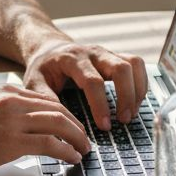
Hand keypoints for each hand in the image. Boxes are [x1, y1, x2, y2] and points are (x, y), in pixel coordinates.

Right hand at [0, 84, 89, 175]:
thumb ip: (2, 110)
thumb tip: (21, 124)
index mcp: (5, 92)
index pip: (47, 100)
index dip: (66, 114)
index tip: (74, 125)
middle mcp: (12, 102)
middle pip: (59, 109)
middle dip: (77, 126)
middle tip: (85, 139)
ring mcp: (12, 121)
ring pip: (59, 124)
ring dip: (77, 138)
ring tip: (83, 150)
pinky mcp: (10, 143)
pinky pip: (50, 144)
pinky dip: (66, 151)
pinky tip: (71, 158)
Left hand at [24, 40, 147, 129]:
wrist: (49, 49)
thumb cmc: (43, 69)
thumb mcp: (34, 83)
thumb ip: (45, 99)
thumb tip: (61, 121)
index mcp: (72, 58)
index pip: (92, 81)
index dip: (101, 105)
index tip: (105, 125)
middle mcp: (93, 52)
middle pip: (120, 68)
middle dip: (126, 96)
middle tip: (124, 120)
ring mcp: (107, 52)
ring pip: (133, 63)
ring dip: (137, 90)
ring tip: (131, 113)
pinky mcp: (115, 56)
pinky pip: (136, 64)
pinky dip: (140, 83)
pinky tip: (135, 102)